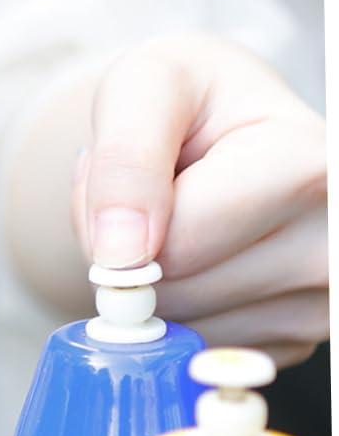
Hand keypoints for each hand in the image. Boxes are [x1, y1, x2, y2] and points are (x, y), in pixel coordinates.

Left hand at [73, 31, 327, 367]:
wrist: (225, 124)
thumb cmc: (186, 98)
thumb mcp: (145, 86)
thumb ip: (124, 160)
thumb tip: (120, 255)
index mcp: (312, 167)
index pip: (178, 243)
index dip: (118, 216)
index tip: (135, 169)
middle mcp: (334, 243)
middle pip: (177, 292)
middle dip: (129, 252)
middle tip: (150, 194)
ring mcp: (322, 301)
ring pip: (180, 327)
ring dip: (147, 284)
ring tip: (177, 219)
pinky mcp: (296, 338)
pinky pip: (194, 349)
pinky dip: (172, 312)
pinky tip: (199, 258)